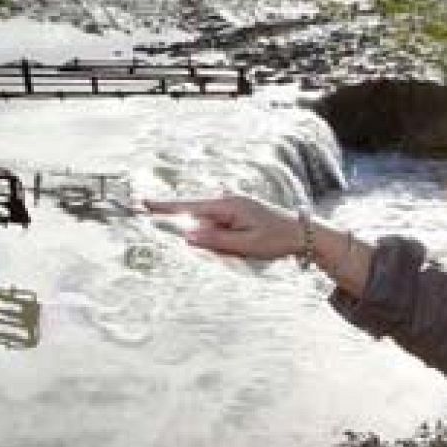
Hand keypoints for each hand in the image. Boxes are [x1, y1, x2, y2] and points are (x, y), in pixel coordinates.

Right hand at [144, 194, 302, 261]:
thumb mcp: (246, 244)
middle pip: (198, 218)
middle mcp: (228, 201)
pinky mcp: (237, 214)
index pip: (189, 206)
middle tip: (227, 245)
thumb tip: (187, 235)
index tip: (143, 204)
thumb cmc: (276, 239)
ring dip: (215, 239)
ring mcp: (233, 206)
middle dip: (198, 233)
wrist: (303, 234)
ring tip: (245, 246)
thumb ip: (215, 240)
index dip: (165, 207)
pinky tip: (241, 243)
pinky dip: (221, 237)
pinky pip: (219, 226)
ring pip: (209, 225)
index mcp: (228, 205)